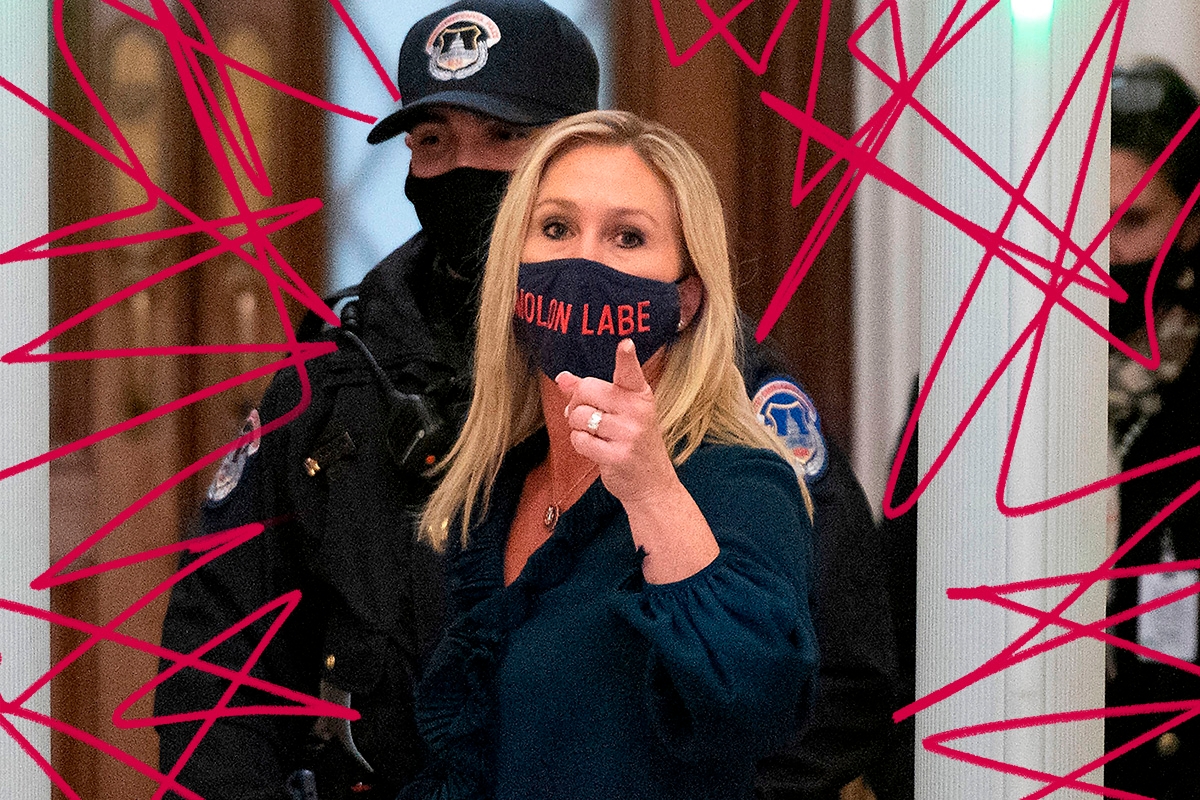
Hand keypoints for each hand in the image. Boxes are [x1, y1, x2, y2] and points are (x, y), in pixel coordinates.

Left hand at [555, 339, 678, 504]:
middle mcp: (636, 411)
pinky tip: (594, 449)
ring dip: (577, 426)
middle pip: (587, 390)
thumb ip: (591, 393)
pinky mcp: (617, 455)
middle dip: (576, 403)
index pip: (630, 372)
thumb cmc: (633, 442)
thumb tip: (562, 378)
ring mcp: (628, 434)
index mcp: (640, 395)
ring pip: (579, 416)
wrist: (652, 482)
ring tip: (593, 434)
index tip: (625, 344)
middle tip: (583, 415)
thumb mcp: (621, 413)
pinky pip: (579, 440)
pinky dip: (580, 444)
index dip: (626, 357)